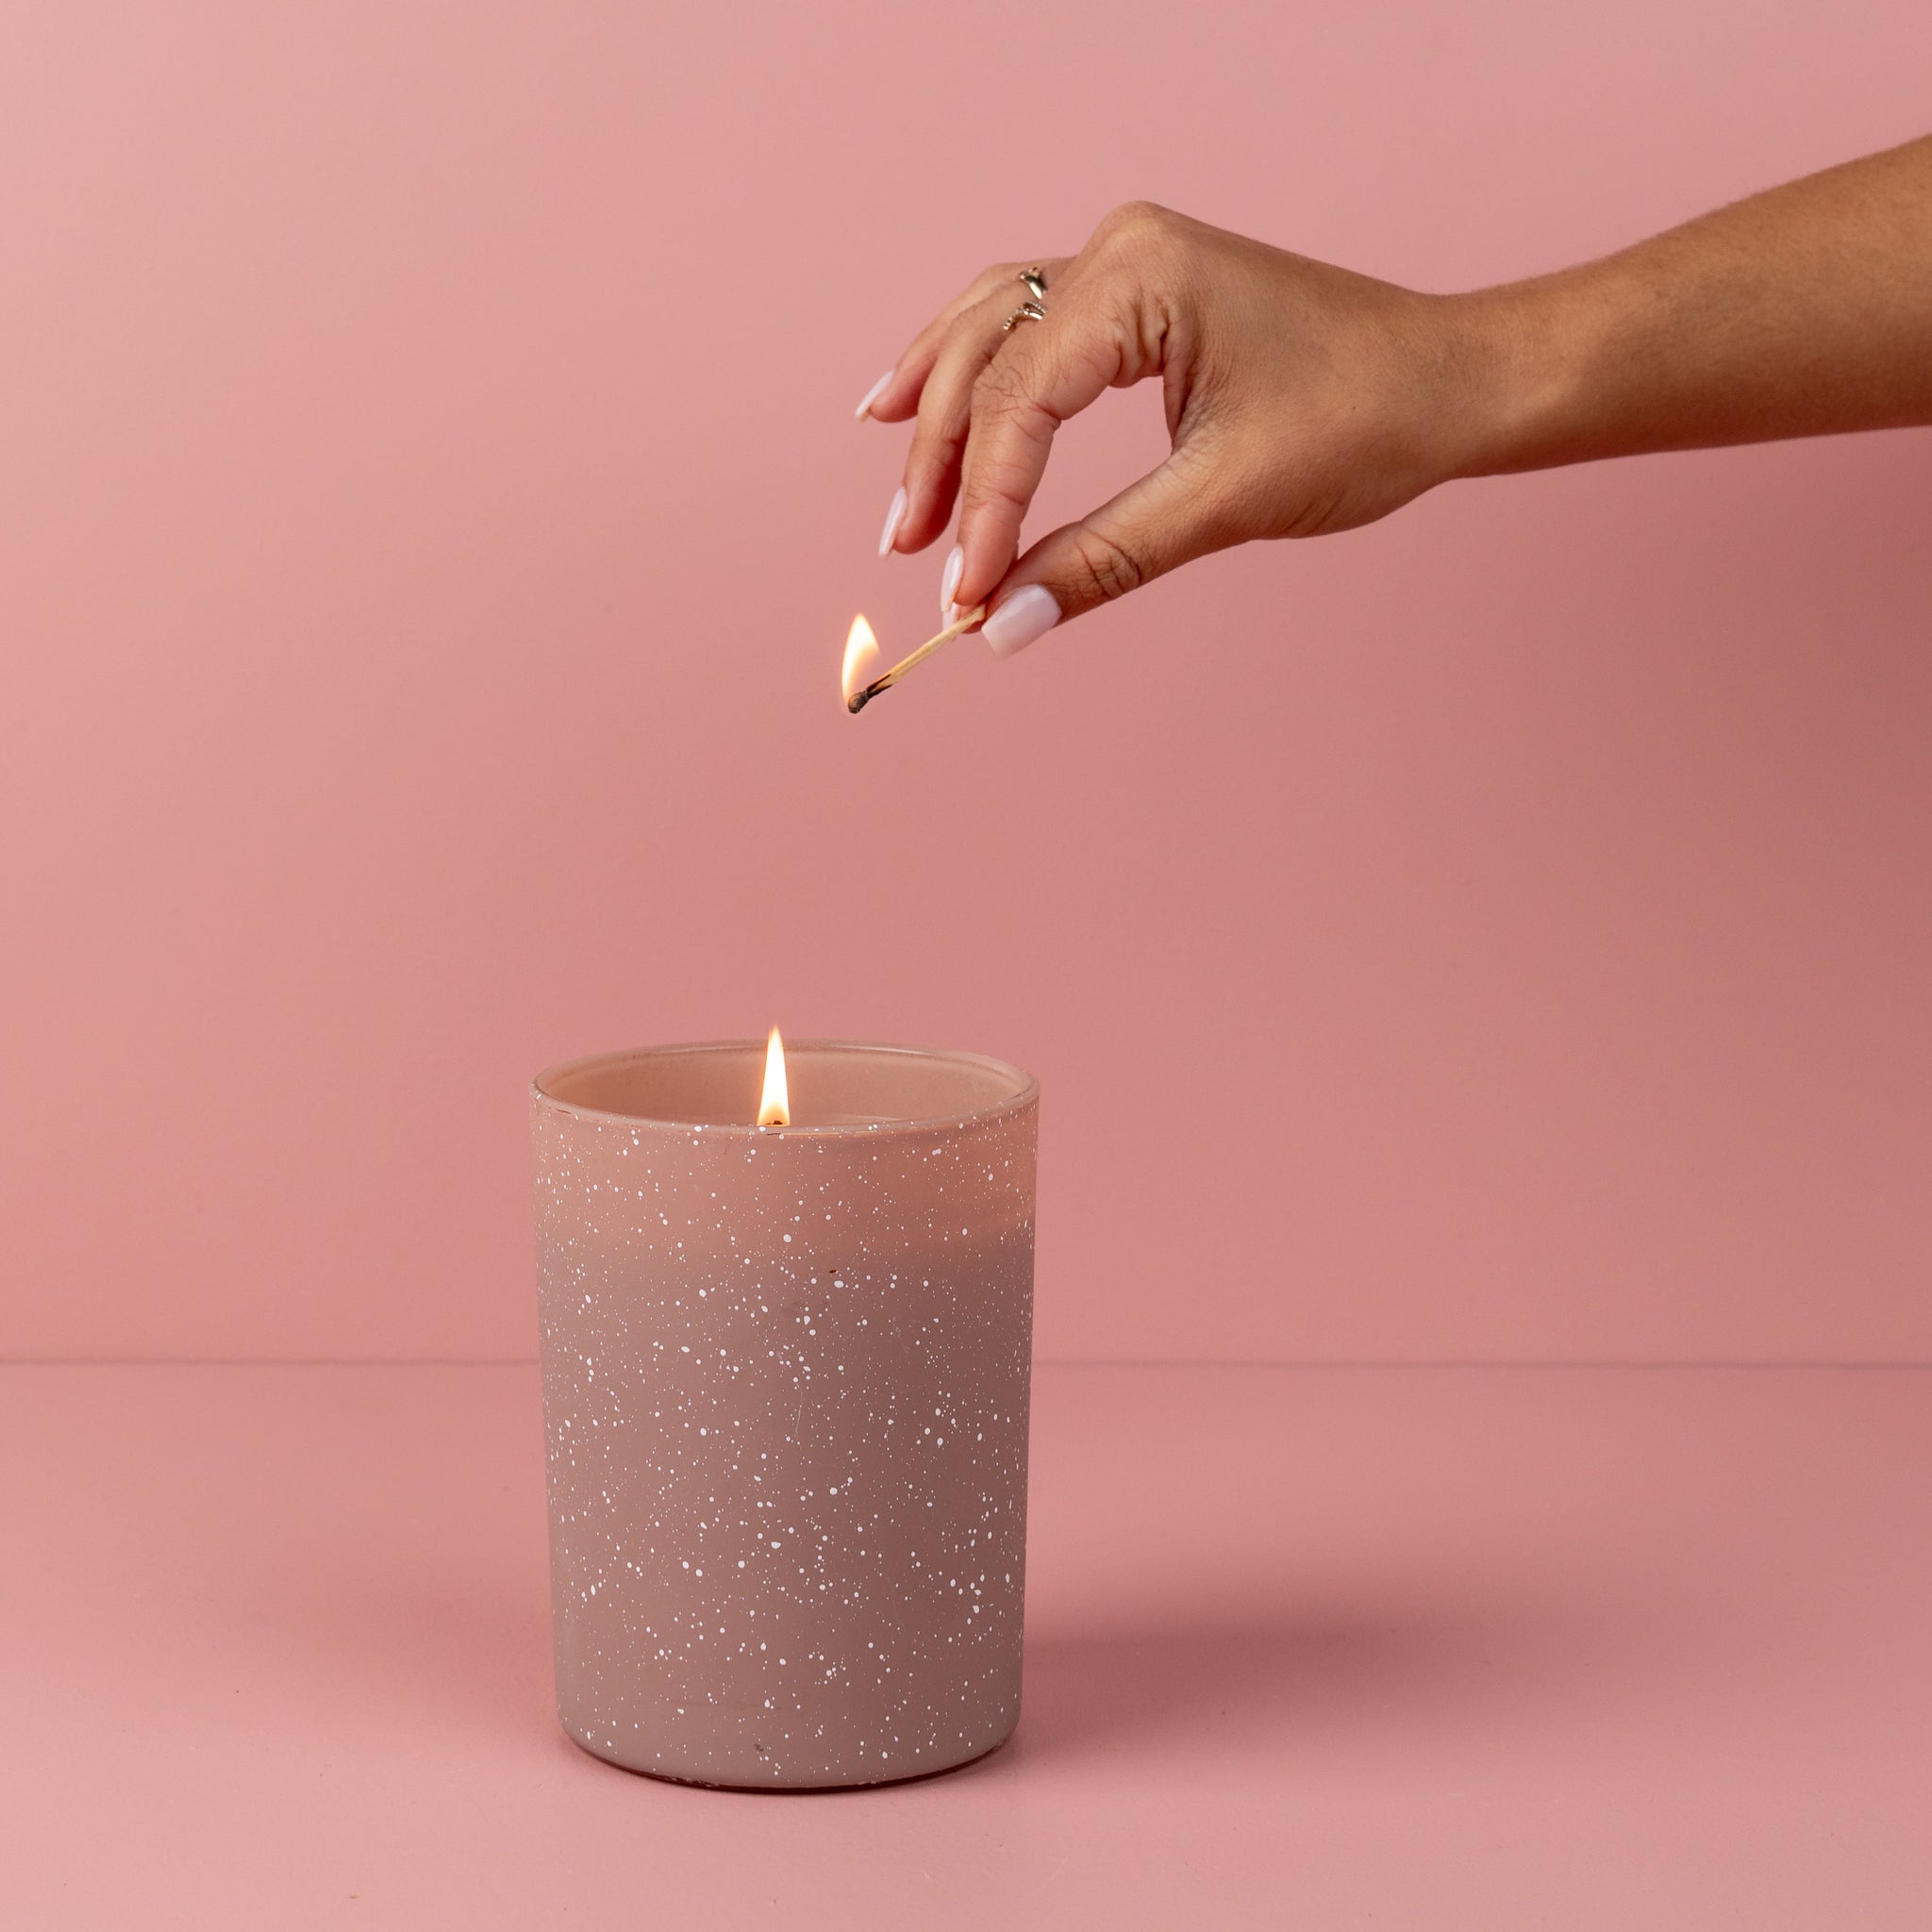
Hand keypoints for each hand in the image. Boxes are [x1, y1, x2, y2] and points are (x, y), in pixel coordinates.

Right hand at [859, 201, 1494, 656]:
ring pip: (989, 336)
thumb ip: (1104, 559)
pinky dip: (973, 378)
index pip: (1021, 401)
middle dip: (943, 464)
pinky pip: (1023, 329)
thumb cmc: (1363, 420)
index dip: (984, 506)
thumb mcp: (1224, 501)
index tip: (967, 595)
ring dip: (941, 421)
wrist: (1448, 381)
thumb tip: (1003, 628)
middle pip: (985, 359)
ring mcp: (1124, 261)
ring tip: (902, 504)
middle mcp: (1119, 248)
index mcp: (1141, 276)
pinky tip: (916, 408)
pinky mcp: (1135, 292)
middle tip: (912, 557)